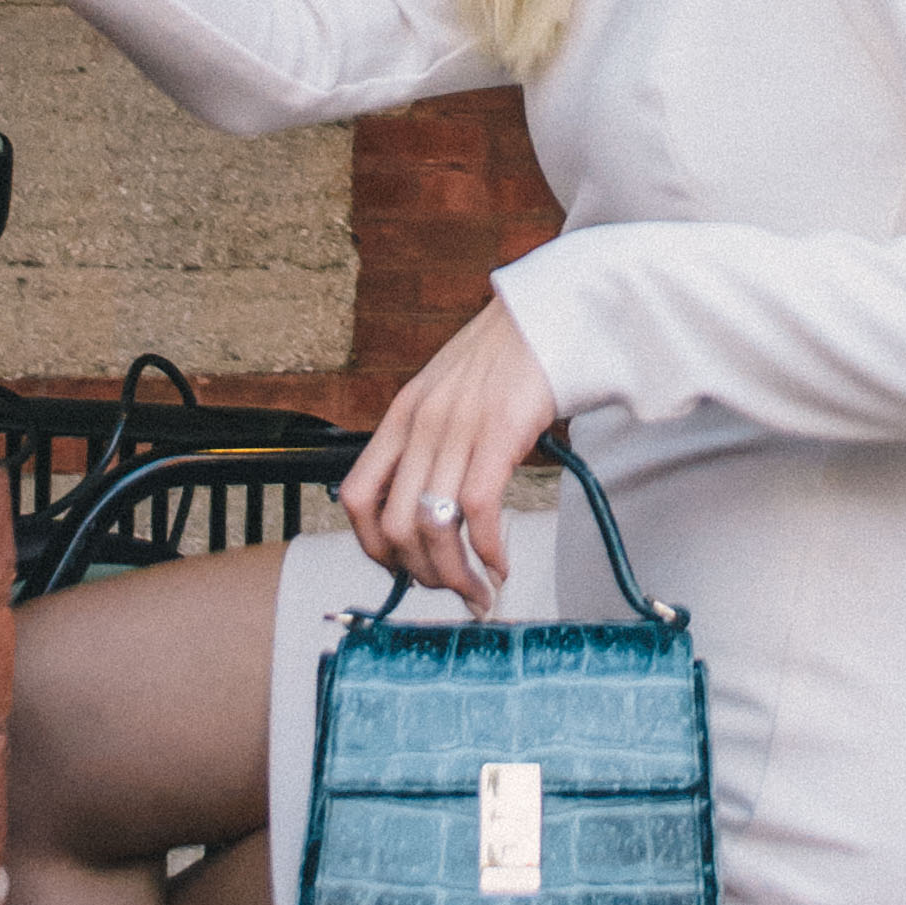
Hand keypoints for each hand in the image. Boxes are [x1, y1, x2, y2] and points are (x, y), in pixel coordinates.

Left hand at [340, 297, 556, 613]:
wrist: (548, 314)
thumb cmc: (505, 357)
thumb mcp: (446, 393)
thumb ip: (431, 440)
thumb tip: (428, 504)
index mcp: (402, 415)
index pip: (357, 496)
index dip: (373, 546)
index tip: (403, 569)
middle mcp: (421, 424)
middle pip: (393, 526)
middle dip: (421, 574)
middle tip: (451, 588)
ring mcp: (458, 427)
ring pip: (432, 527)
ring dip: (455, 575)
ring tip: (479, 590)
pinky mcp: (499, 432)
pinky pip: (478, 509)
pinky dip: (487, 550)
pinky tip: (500, 562)